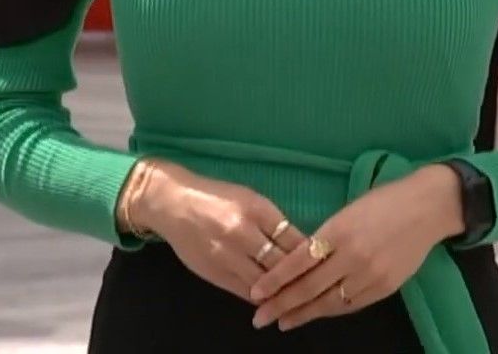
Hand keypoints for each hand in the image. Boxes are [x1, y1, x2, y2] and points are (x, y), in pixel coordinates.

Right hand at [131, 160, 306, 303]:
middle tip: (319, 286)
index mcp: (256, 208)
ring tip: (299, 299)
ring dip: (282, 293)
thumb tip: (297, 245)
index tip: (323, 263)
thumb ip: (270, 221)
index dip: (310, 254)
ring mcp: (228, 256)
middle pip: (282, 263)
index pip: (292, 238)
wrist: (173, 203)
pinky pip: (245, 292)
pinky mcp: (215, 273)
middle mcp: (243, 232)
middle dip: (301, 276)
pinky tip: (273, 301)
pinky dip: (261, 297)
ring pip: (265, 283)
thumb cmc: (215, 196)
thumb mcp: (248, 198)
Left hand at [250, 164, 462, 331]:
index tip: (256, 293)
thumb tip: (301, 260)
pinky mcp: (385, 288)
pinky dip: (331, 311)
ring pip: (329, 303)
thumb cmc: (384, 200)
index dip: (276, 280)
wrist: (427, 207)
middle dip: (281, 305)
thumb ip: (327, 236)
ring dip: (304, 313)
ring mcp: (370, 275)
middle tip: (260, 318)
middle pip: (309, 288)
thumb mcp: (349, 210)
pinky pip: (352, 305)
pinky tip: (316, 313)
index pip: (299, 262)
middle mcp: (352, 257)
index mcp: (339, 231)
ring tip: (283, 321)